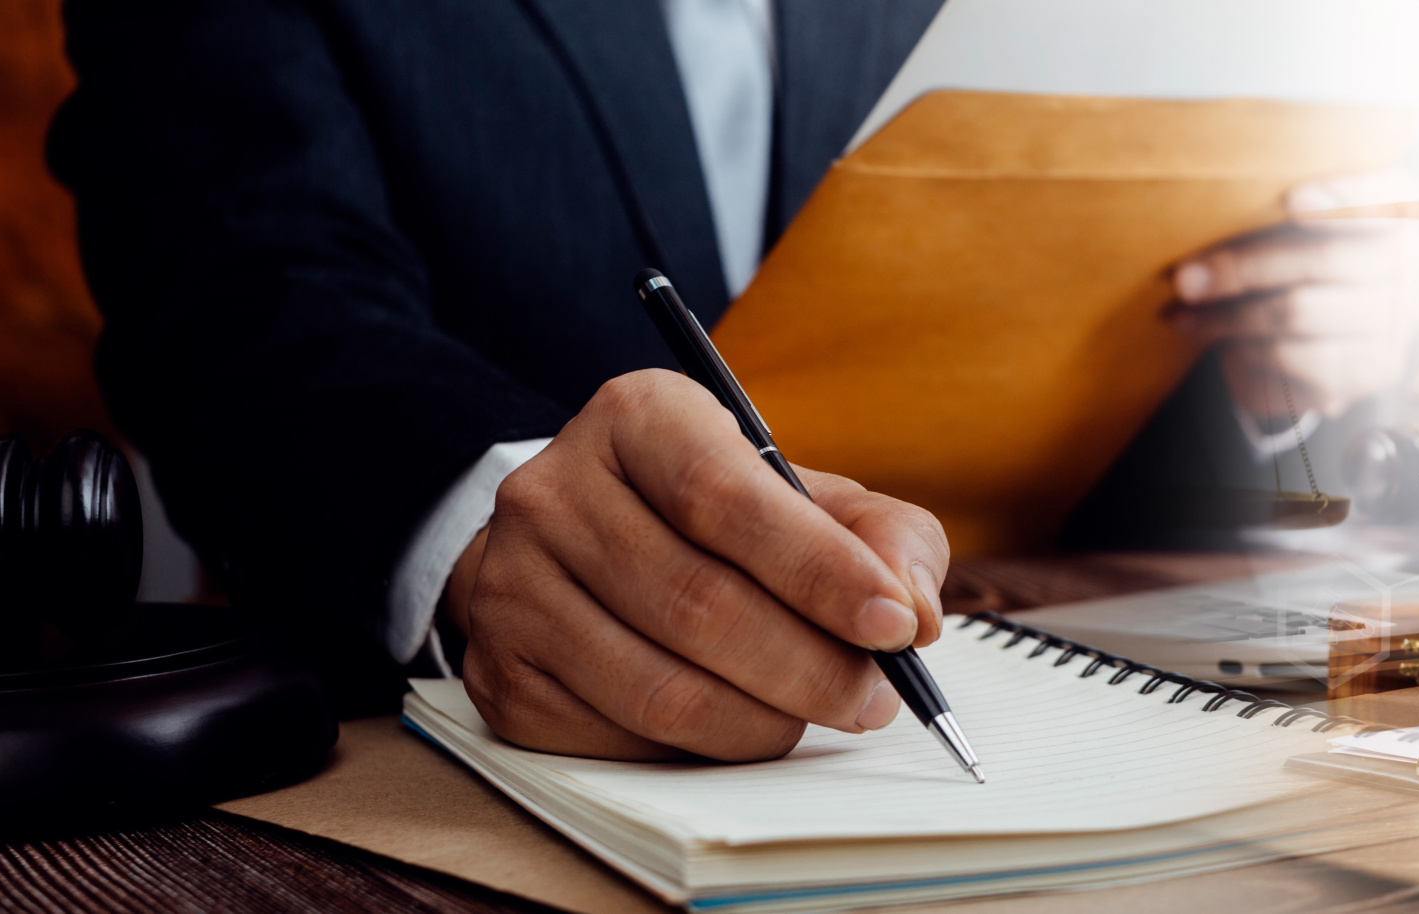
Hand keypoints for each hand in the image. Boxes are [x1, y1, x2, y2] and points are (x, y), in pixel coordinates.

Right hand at [443, 370, 949, 761]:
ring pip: (661, 687)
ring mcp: (511, 586)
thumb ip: (883, 537)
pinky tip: (739, 722)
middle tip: (875, 696)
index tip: (895, 625)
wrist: (580, 543)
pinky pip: (619, 737)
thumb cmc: (714, 518)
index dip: (819, 571)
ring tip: (818, 712)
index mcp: (638, 419)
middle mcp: (554, 492)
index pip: (725, 497)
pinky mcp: (500, 672)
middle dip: (811, 667)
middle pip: (698, 604)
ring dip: (765, 720)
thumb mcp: (805, 495)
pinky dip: (701, 748)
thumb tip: (918, 609)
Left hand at [1167, 176, 1418, 424]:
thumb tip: (1205, 218)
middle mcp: (1411, 267)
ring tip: (1185, 314)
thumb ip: (1283, 210)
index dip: (1343, 198)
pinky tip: (1224, 345)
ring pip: (1297, 312)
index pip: (1388, 197)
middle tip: (1184, 278)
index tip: (1291, 200)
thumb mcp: (1313, 224)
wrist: (1355, 335)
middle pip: (1321, 261)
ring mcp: (1395, 324)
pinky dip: (1246, 350)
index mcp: (1404, 213)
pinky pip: (1292, 357)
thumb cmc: (1317, 261)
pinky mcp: (1369, 371)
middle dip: (1243, 268)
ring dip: (1228, 316)